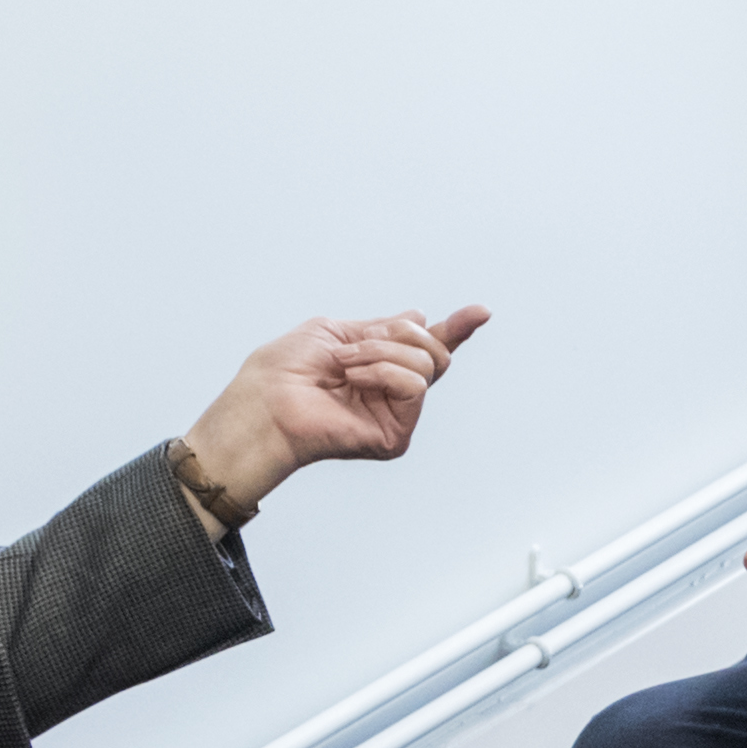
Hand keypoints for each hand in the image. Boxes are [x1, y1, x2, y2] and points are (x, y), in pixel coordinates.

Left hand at [182, 305, 488, 519]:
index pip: (427, 348)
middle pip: (436, 352)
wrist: (265, 400)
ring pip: (427, 366)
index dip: (456, 328)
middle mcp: (393, 393)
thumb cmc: (286, 368)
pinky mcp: (395, 436)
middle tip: (356, 346)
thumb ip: (380, 328)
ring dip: (381, 353)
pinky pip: (414, 387)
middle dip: (398, 335)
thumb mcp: (336, 331)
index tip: (481, 311)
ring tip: (345, 366)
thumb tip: (420, 317)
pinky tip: (354, 381)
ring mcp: (396, 416)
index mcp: (380, 367)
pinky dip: (383, 373)